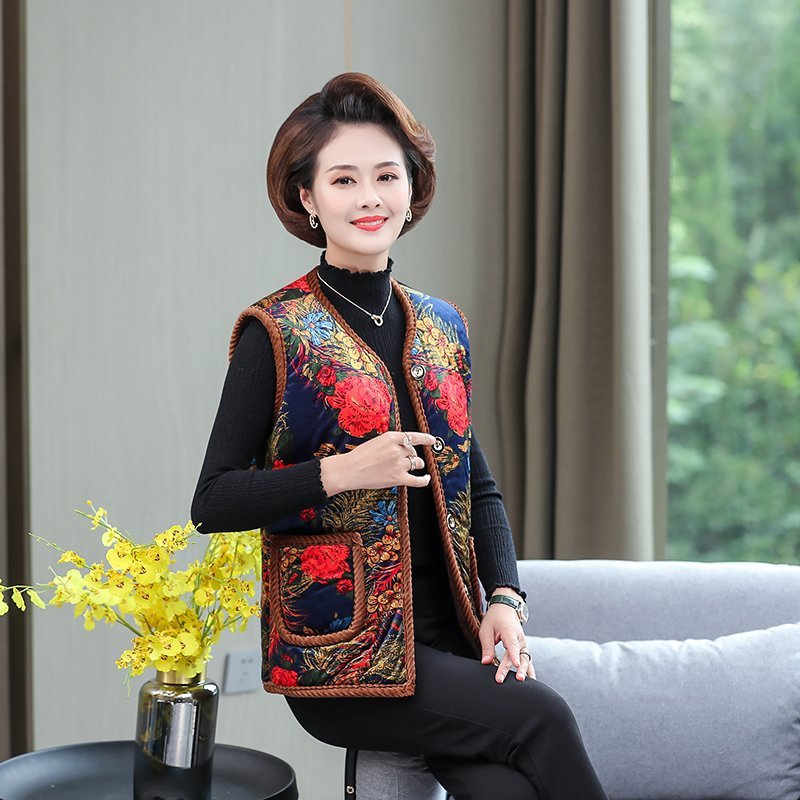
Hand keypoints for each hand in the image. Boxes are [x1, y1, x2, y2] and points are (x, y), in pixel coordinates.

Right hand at [320, 431, 435, 494]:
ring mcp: (399, 464)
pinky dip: (424, 480)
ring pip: (417, 463)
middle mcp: (397, 449)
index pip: (413, 437)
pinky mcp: (398, 478)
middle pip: (413, 452)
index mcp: (391, 437)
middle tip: (406, 459)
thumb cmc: (359, 456)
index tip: (432, 440)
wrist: (349, 470)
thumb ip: (391, 443)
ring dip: (416, 465)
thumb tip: (405, 447)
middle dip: (412, 455)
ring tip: (413, 466)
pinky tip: (426, 479)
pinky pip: (417, 480)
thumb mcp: (376, 441)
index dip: (425, 439)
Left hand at [479, 590, 536, 683]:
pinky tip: (531, 680)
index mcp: (510, 631)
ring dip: (526, 671)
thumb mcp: (486, 629)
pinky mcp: (524, 648)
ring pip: (526, 659)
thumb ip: (487, 647)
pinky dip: (529, 669)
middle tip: (513, 680)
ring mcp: (524, 644)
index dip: (515, 655)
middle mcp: (520, 638)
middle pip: (519, 655)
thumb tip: (486, 662)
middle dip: (516, 669)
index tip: (516, 665)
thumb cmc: (494, 619)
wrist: (505, 608)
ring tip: (523, 682)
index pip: (513, 645)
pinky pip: (528, 660)